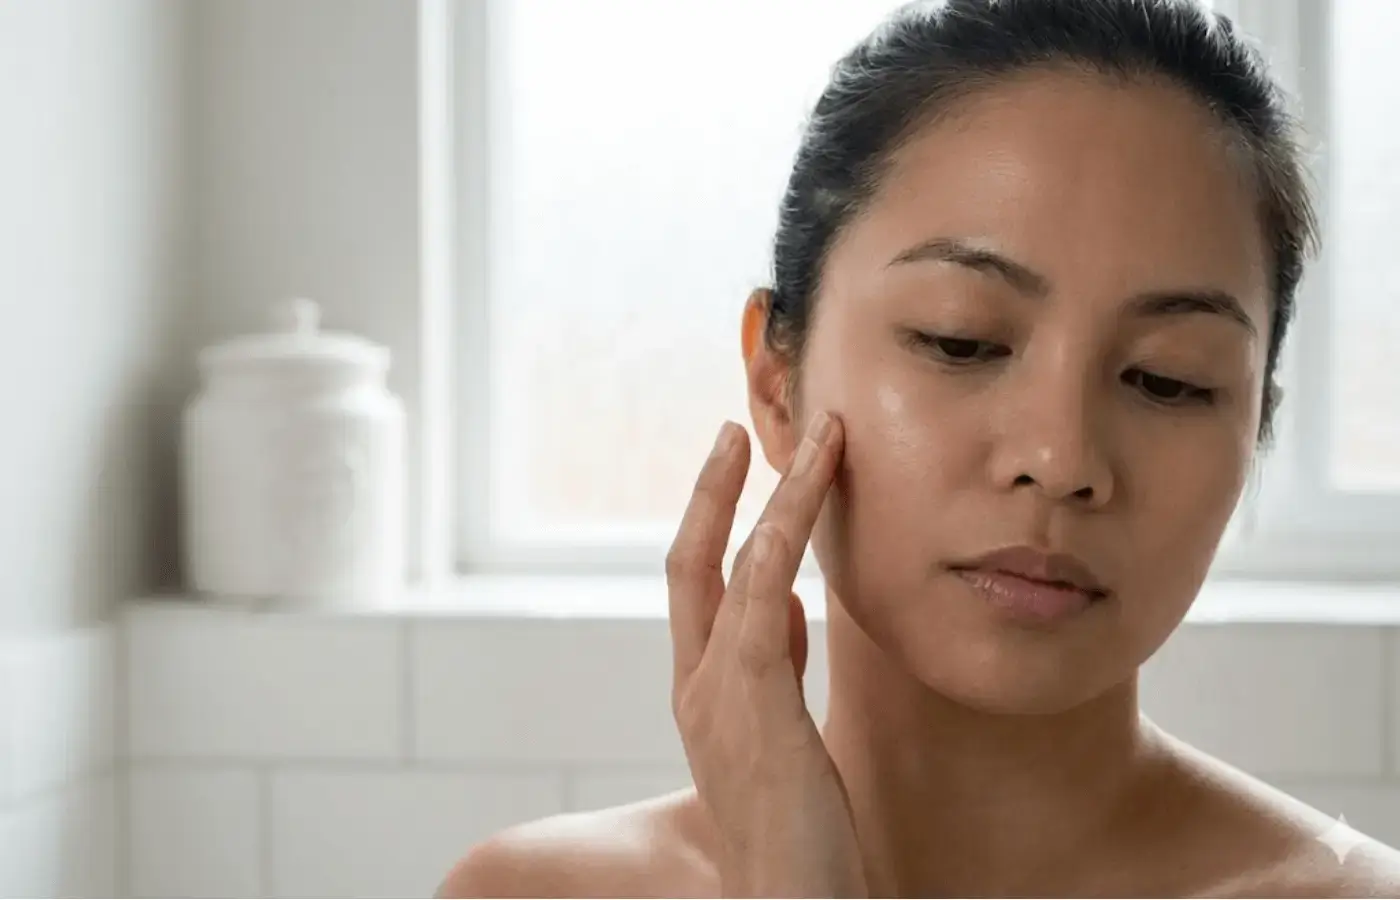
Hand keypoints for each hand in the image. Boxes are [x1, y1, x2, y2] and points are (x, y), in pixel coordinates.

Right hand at [667, 412, 866, 897]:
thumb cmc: (798, 841)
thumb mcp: (782, 746)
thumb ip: (774, 680)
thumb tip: (787, 619)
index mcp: (703, 699)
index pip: (701, 594)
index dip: (715, 529)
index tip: (747, 482)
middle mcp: (697, 688)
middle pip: (689, 563)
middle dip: (711, 492)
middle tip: (735, 431)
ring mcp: (717, 691)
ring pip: (737, 559)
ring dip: (778, 489)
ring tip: (816, 435)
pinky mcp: (751, 697)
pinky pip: (764, 585)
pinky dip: (786, 522)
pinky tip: (813, 480)